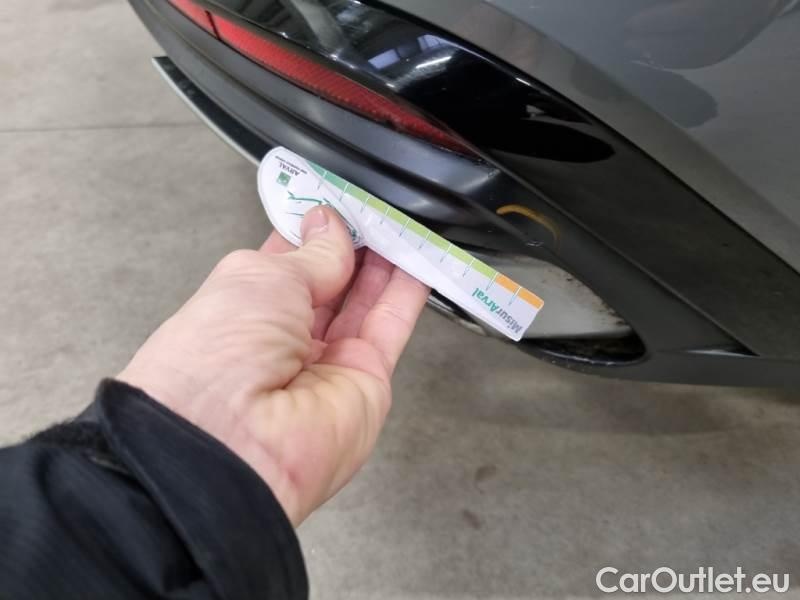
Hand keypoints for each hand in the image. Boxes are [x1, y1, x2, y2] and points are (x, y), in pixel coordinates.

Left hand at [118, 207, 429, 524]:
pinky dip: (408, 291)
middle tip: (379, 206)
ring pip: (366, 301)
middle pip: (333, 280)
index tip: (339, 198)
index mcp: (246, 306)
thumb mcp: (261, 278)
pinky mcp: (366, 380)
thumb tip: (330, 223)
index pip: (290, 258)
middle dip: (356, 241)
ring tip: (405, 222)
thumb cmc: (216, 354)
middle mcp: (286, 336)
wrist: (231, 444)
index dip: (315, 227)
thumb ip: (311, 253)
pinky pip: (392, 326)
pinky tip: (420, 257)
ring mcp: (327, 360)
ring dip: (387, 260)